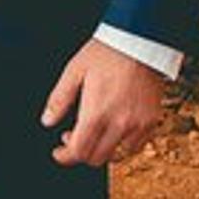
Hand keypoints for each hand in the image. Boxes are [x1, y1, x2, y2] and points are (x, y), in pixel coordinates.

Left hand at [40, 39, 164, 165]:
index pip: (79, 150)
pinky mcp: (151, 121)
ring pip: (117, 155)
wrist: (140, 40)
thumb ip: (59, 98)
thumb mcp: (74, 70)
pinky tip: (114, 130)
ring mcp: (138, 124)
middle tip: (72, 138)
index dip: (65, 156)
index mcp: (97, 112)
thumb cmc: (107, 51)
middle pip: (96, 157)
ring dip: (101, 150)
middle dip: (80, 153)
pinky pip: (136, 146)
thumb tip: (47, 121)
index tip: (59, 153)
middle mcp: (119, 123)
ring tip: (94, 133)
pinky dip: (123, 145)